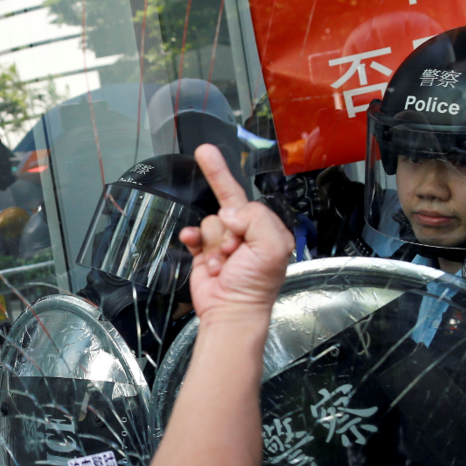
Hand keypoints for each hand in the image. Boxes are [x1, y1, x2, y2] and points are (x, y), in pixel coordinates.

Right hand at [179, 145, 293, 322]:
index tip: (209, 158)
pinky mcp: (203, 252)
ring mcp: (223, 243)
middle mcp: (246, 234)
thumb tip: (229, 213)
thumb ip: (257, 219)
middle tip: (204, 152)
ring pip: (210, 221)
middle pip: (227, 203)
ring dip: (213, 241)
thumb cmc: (255, 285)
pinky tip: (195, 246)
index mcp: (266, 230)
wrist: (230, 312)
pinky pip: (194, 233)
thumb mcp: (272, 247)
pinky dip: (193, 238)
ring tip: (223, 262)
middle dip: (221, 201)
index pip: (248, 202)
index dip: (234, 198)